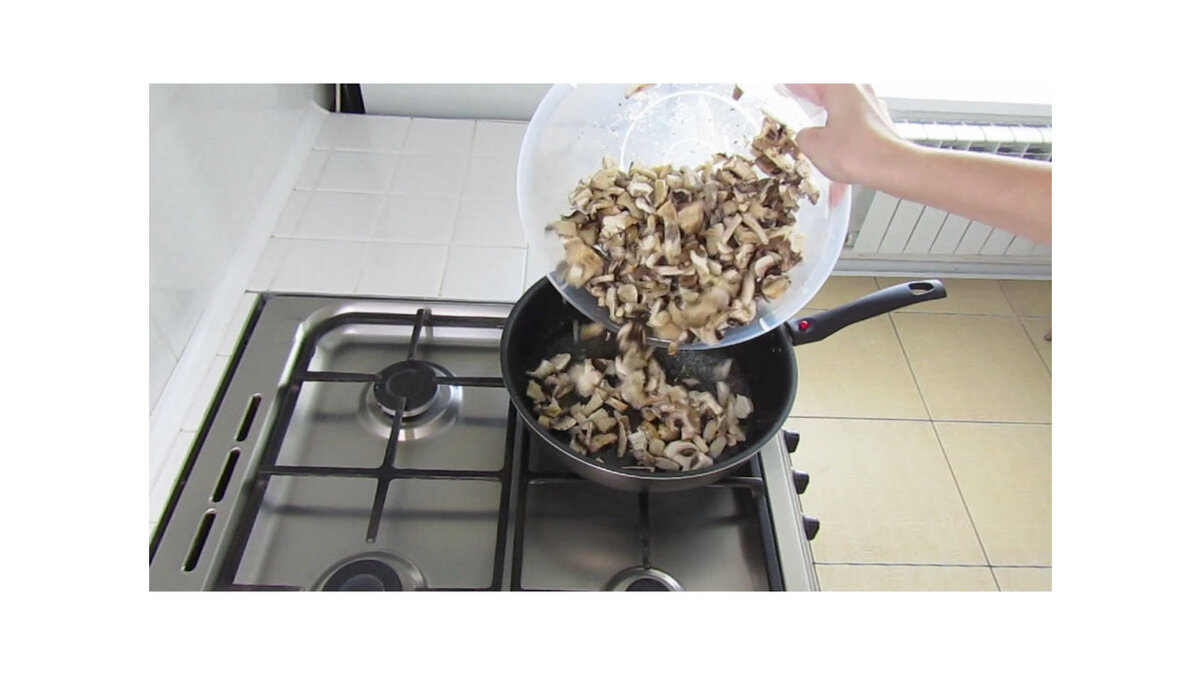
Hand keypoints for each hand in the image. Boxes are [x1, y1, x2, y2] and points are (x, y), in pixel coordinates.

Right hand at [784, 84, 907, 187]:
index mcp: (838, 86)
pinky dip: (842, 123)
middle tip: (796, 93)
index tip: (781, 85)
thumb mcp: (813, 145)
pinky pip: (855, 118)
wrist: (892, 167)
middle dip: (811, 91)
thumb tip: (808, 136)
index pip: (809, 79)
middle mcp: (858, 89)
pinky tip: (835, 140)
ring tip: (814, 114)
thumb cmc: (857, 152)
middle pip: (828, 86)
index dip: (792, 83)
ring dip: (828, 106)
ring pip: (843, 100)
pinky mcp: (880, 122)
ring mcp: (872, 104)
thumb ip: (804, 136)